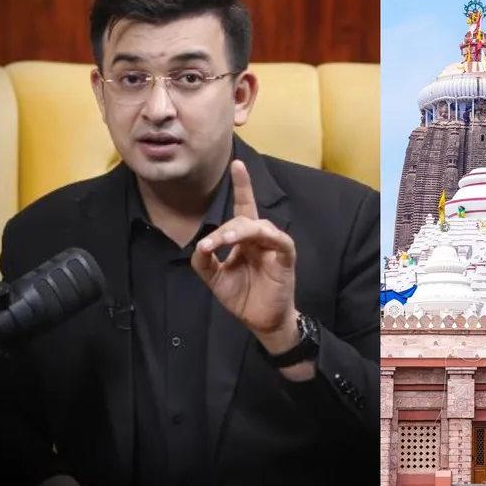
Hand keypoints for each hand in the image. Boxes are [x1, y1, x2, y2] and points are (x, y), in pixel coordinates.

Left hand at [192, 161, 298, 352]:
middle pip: (243, 218)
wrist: (261, 321)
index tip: (237, 164)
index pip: (242, 208)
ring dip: (241, 230)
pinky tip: (255, 240)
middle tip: (211, 244)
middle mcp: (260, 239)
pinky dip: (268, 237)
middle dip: (224, 229)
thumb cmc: (243, 297)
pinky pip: (281, 241)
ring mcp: (274, 247)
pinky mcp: (286, 259)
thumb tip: (200, 246)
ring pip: (260, 226)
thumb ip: (205, 262)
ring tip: (225, 240)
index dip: (241, 186)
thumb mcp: (216, 279)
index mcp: (245, 240)